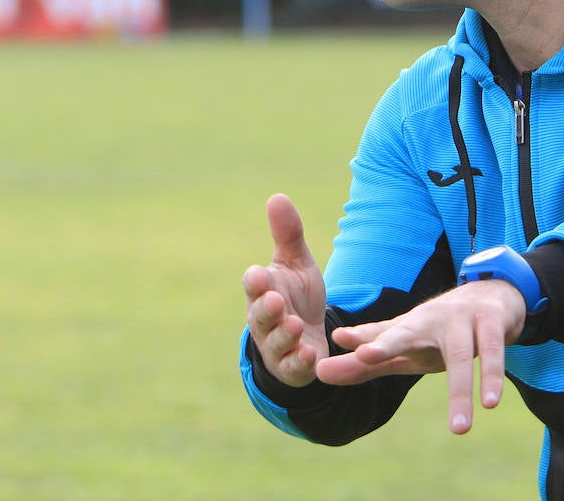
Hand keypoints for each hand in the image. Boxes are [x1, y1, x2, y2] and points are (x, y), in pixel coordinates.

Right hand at [243, 193, 327, 386]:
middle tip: (276, 301)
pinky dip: (299, 363)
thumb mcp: (296, 264)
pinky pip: (293, 368)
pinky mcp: (293, 367)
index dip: (255, 281)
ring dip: (283, 334)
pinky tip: (309, 355)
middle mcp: (264, 320)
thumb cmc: (296, 295)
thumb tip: (277, 196)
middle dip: (266, 309)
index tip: (258, 273)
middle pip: (260, 315)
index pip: (254, 285)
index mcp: (263, 292)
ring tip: (294, 325)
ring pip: (275, 342)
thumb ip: (288, 235)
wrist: (307, 335)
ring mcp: (277, 345)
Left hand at [314, 279, 525, 434]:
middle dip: (386, 344)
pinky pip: (493, 352)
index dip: (359, 340)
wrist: (494, 293)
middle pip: (407, 332)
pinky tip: (491, 403)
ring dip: (460, 391)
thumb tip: (319, 372)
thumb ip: (368, 362)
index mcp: (409, 326)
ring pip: (460, 356)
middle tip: (366, 356)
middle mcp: (432, 319)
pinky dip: (492, 377)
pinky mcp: (492, 322)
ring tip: (459, 430)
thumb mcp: (407, 346)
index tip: (337, 343)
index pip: (380, 335)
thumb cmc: (442, 329)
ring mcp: (463, 319)